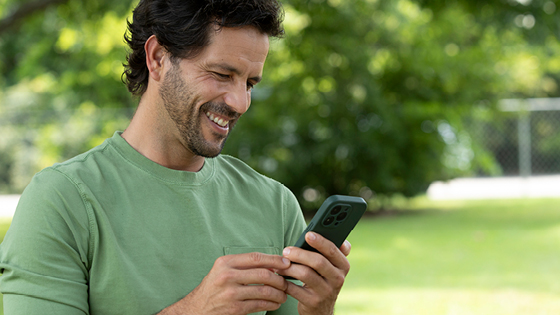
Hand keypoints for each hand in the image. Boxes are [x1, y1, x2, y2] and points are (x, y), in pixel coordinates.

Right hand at [158, 252, 290, 314]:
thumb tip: (272, 265)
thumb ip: (244, 266)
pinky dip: (272, 304)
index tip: (286, 263)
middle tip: (286, 282)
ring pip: (264, 290)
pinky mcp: (234, 308)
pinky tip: (275, 303)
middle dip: (280, 279)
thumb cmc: (213, 288)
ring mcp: (231, 293)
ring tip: (283, 295)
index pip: (256, 258)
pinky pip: (260, 304)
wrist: (196, 309)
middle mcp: (227, 276)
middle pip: (263, 274)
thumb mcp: (223, 271)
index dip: (274, 260)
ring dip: (278, 293)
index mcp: (226, 262)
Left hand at [277, 232, 350, 314]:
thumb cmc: (321, 279)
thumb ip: (328, 250)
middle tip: (286, 251)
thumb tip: (317, 232)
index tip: (308, 234)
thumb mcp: (330, 266)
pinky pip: (295, 289)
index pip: (333, 250)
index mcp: (343, 265)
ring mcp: (327, 292)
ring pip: (305, 274)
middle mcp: (338, 278)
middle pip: (318, 261)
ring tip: (279, 265)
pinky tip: (279, 277)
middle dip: (299, 254)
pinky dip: (285, 282)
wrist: (321, 309)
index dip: (320, 241)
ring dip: (289, 268)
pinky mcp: (314, 302)